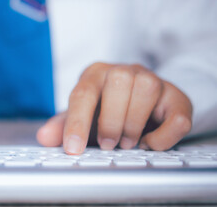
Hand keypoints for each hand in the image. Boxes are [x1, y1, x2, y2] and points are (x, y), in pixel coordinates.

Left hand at [37, 62, 191, 153]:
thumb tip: (44, 137)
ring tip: (126, 143)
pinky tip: (148, 143)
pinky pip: (176, 114)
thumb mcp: (81, 117)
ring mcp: (153, 80)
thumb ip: (62, 126)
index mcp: (95, 74)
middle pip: (117, 83)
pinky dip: (163, 136)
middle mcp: (123, 71)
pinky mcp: (176, 98)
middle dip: (110, 120)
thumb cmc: (105, 110)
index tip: (73, 148)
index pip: (83, 93)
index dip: (77, 123)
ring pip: (148, 88)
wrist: (140, 103)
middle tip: (106, 144)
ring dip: (134, 123)